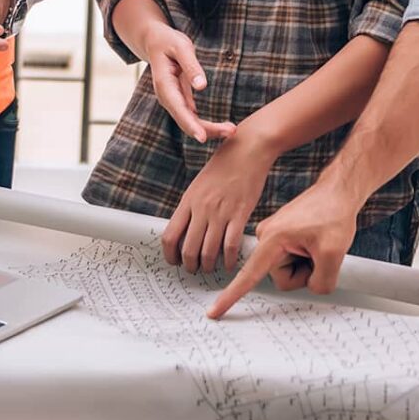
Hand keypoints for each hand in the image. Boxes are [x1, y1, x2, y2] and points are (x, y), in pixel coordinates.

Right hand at [143, 22, 235, 143]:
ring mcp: (173, 100)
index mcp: (164, 85)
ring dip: (210, 129)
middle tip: (231, 131)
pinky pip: (192, 117)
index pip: (178, 109)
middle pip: (186, 121)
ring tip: (231, 130)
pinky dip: (206, 124)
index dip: (191, 125)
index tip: (203, 138)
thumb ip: (191, 66)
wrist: (155, 42)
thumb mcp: (181, 47)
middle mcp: (167, 97)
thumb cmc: (168, 42)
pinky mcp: (180, 100)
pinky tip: (222, 128)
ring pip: (190, 122)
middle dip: (208, 130)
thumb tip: (202, 86)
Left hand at [162, 130, 274, 273]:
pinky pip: (230, 246)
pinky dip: (228, 260)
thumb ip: (193, 205)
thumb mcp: (200, 183)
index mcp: (189, 200)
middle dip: (190, 265)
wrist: (248, 149)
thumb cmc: (225, 164)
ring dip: (208, 266)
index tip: (175, 261)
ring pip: (208, 252)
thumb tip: (187, 229)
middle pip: (188, 249)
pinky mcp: (240, 214)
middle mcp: (202, 208)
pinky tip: (228, 264)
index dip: (170, 254)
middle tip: (194, 269)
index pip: (170, 235)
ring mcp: (221, 212)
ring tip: (210, 268)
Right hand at [208, 179, 358, 318]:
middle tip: (319, 253)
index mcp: (272, 238)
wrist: (337, 192)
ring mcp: (274, 237)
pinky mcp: (282, 238)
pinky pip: (291, 261)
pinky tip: (315, 243)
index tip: (213, 312)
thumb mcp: (333, 253)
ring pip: (288, 271)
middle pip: (282, 278)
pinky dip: (307, 259)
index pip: (249, 274)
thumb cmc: (333, 213)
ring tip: (318, 244)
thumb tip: (313, 288)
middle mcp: (267, 237)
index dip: (231, 296)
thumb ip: (321, 282)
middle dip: (304, 274)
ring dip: (307, 265)